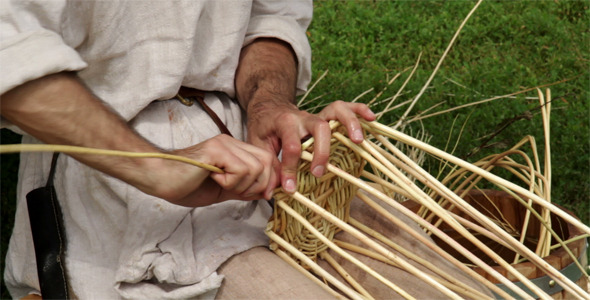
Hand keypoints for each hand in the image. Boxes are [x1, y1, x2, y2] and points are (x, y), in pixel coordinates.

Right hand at [158, 134, 279, 206]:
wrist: (160, 179)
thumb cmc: (186, 185)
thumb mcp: (225, 190)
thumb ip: (245, 188)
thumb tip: (267, 192)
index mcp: (234, 149)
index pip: (268, 159)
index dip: (270, 180)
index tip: (264, 196)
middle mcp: (231, 142)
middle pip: (267, 161)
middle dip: (261, 185)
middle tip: (239, 193)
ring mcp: (224, 144)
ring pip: (256, 168)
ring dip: (242, 186)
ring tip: (222, 185)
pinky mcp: (216, 150)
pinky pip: (241, 169)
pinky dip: (231, 183)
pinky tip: (214, 179)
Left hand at [246, 100, 374, 193]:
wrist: (268, 106)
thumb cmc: (264, 128)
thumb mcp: (258, 145)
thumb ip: (267, 166)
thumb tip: (270, 192)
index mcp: (285, 123)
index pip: (292, 146)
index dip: (291, 169)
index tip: (290, 188)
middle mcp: (304, 116)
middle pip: (320, 128)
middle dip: (322, 151)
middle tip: (319, 172)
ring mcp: (317, 114)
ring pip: (337, 111)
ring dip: (350, 123)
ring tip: (359, 140)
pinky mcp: (326, 114)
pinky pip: (346, 107)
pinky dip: (360, 110)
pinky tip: (372, 119)